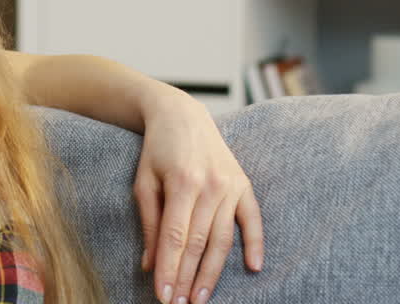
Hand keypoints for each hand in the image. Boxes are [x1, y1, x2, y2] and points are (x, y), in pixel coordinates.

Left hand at [132, 88, 263, 303]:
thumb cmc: (156, 151)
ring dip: (213, 272)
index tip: (163, 296)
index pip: (175, 237)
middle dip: (189, 278)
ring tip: (202, 298)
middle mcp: (210, 185)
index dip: (170, 270)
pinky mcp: (244, 184)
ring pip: (223, 238)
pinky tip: (253, 267)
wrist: (181, 115)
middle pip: (199, 243)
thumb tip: (150, 265)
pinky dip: (256, 243)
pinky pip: (253, 219)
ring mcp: (231, 185)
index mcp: (182, 182)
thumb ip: (149, 223)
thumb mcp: (143, 182)